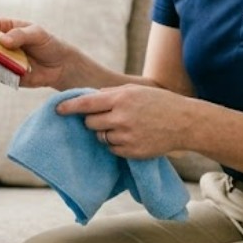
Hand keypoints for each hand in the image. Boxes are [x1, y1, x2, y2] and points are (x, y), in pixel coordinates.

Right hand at [0, 17, 90, 90]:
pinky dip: (5, 74)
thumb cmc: (48, 44)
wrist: (60, 66)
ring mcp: (2, 59)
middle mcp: (0, 44)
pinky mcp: (7, 74)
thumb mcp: (38, 34)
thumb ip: (20, 35)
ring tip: (14, 62)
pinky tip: (22, 71)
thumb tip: (2, 40)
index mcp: (5, 28)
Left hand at [56, 84, 190, 159]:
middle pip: (90, 123)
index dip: (69, 107)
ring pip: (100, 137)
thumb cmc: (158, 102)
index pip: (86, 104)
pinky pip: (112, 149)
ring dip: (106, 132)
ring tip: (124, 126)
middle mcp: (121, 117)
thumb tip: (86, 99)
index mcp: (121, 98)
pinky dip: (116, 144)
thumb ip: (110, 94)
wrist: (184, 122)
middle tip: (108, 117)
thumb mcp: (134, 90)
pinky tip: (131, 136)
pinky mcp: (132, 151)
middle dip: (94, 120)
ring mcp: (127, 136)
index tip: (58, 109)